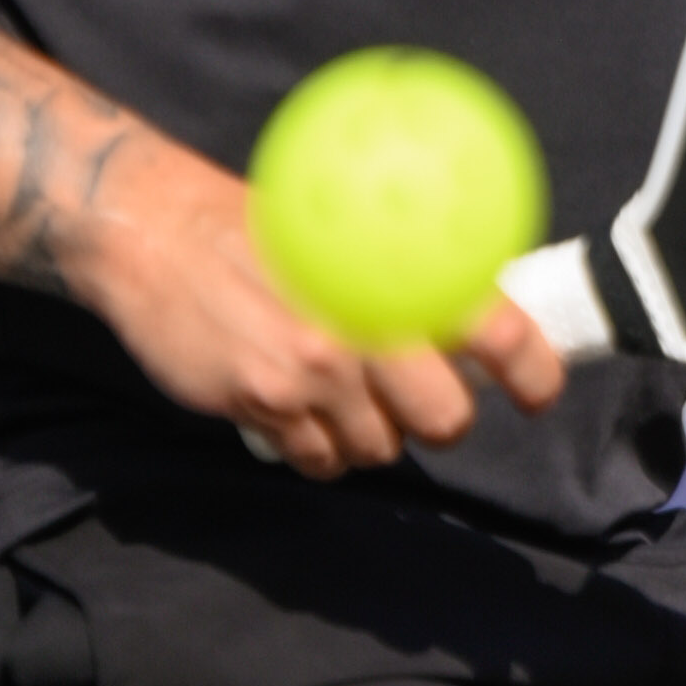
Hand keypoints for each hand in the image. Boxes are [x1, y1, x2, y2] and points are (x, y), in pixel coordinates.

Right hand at [76, 131, 567, 475]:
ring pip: (379, 449)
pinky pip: (318, 460)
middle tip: (415, 401)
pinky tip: (292, 409)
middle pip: (444, 419)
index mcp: (390, 273)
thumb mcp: (335, 230)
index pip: (495, 331)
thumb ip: (393, 275)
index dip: (533, 374)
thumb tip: (459, 323)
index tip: (536, 396)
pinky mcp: (263, 404)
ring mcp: (311, 373)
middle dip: (437, 420)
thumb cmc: (246, 226)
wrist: (148, 231)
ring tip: (335, 395)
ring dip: (367, 434)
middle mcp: (360, 327)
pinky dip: (314, 447)